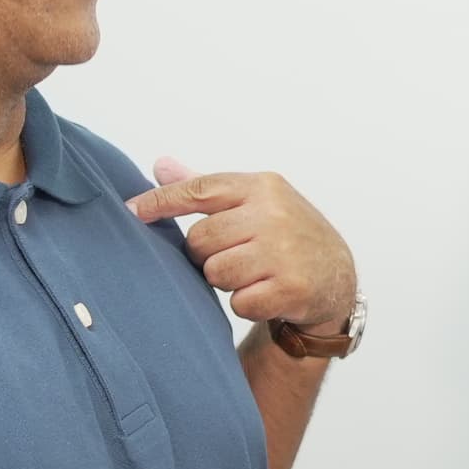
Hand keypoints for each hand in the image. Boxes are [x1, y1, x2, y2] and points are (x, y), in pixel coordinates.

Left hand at [128, 158, 356, 334]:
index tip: (131, 211)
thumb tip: (160, 165)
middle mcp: (274, 214)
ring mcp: (283, 251)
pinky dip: (247, 304)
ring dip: (227, 281)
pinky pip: (238, 302)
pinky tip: (267, 293)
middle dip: (208, 254)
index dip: (161, 201)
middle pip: (200, 239)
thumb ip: (206, 187)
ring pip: (215, 272)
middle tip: (236, 255)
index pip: (200, 189)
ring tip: (253, 274)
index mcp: (262, 186)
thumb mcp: (255, 201)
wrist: (337, 276)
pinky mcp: (290, 288)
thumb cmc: (287, 235)